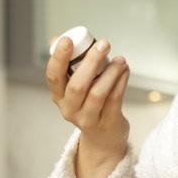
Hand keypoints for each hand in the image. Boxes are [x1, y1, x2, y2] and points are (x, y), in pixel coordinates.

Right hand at [46, 36, 130, 161]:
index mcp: (59, 96)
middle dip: (91, 61)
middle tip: (104, 43)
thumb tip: (56, 39)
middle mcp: (70, 109)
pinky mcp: (107, 123)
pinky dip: (121, 82)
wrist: (103, 138)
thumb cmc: (88, 104)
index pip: (53, 76)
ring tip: (120, 60)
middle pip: (77, 85)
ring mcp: (88, 119)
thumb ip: (67, 64)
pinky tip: (125, 70)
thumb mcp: (74, 88)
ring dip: (111, 73)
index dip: (58, 58)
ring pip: (98, 93)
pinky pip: (114, 99)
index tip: (67, 40)